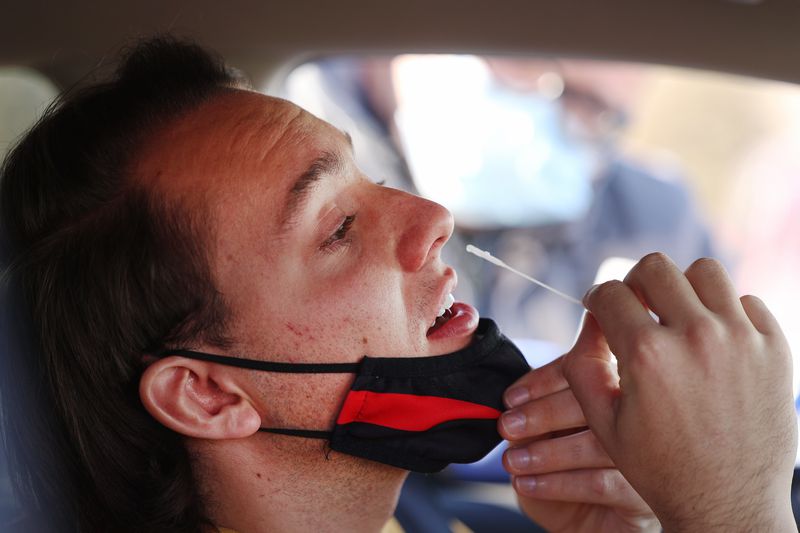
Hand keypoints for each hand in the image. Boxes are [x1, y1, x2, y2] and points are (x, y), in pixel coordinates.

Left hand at [499, 353, 658, 531]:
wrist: (581, 524)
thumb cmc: (562, 471)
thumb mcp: (541, 436)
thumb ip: (534, 413)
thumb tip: (513, 405)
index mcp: (614, 389)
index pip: (586, 368)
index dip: (544, 380)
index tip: (510, 398)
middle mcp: (640, 417)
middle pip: (596, 402)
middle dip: (543, 413)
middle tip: (508, 426)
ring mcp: (648, 455)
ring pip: (598, 443)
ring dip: (547, 452)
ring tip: (513, 461)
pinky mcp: (645, 494)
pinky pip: (601, 483)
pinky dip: (558, 483)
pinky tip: (528, 484)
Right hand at [563, 253, 796, 531]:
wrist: (728, 505)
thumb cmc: (660, 467)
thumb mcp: (603, 421)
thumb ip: (583, 364)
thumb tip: (589, 319)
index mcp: (647, 355)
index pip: (611, 293)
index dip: (595, 299)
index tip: (599, 309)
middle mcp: (696, 337)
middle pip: (656, 267)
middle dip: (635, 283)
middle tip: (635, 306)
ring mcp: (741, 339)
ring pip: (705, 272)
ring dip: (683, 288)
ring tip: (677, 315)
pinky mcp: (775, 349)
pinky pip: (747, 301)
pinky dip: (726, 312)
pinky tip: (713, 340)